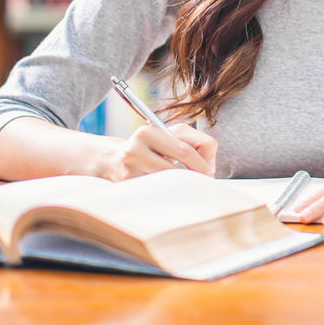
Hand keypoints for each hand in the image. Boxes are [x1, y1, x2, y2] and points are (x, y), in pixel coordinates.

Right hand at [95, 124, 216, 180]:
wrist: (113, 159)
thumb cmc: (150, 146)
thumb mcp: (171, 136)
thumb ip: (196, 142)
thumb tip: (210, 166)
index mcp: (148, 133)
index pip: (184, 150)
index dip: (202, 163)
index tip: (209, 170)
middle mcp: (135, 149)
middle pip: (176, 170)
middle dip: (195, 176)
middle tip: (204, 181)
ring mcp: (129, 170)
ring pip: (168, 183)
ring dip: (182, 185)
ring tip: (189, 184)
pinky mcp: (127, 187)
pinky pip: (157, 192)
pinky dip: (169, 192)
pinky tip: (170, 189)